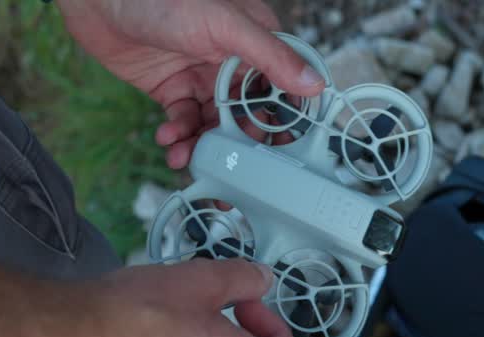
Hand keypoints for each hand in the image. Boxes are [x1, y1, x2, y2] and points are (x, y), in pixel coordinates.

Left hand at [55, 0, 324, 168]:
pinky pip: (184, 122)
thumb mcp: (224, 25)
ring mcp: (201, 76)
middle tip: (230, 165)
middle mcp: (232, 61)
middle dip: (239, 144)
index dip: (283, 120)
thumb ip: (270, 56)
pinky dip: (178, 137)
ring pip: (214, 125)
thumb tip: (315, 83)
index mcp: (255, 41)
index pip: (281, 88)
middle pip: (248, 115)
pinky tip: (168, 141)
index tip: (280, 151)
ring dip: (204, 146)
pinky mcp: (171, 88)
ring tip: (187, 158)